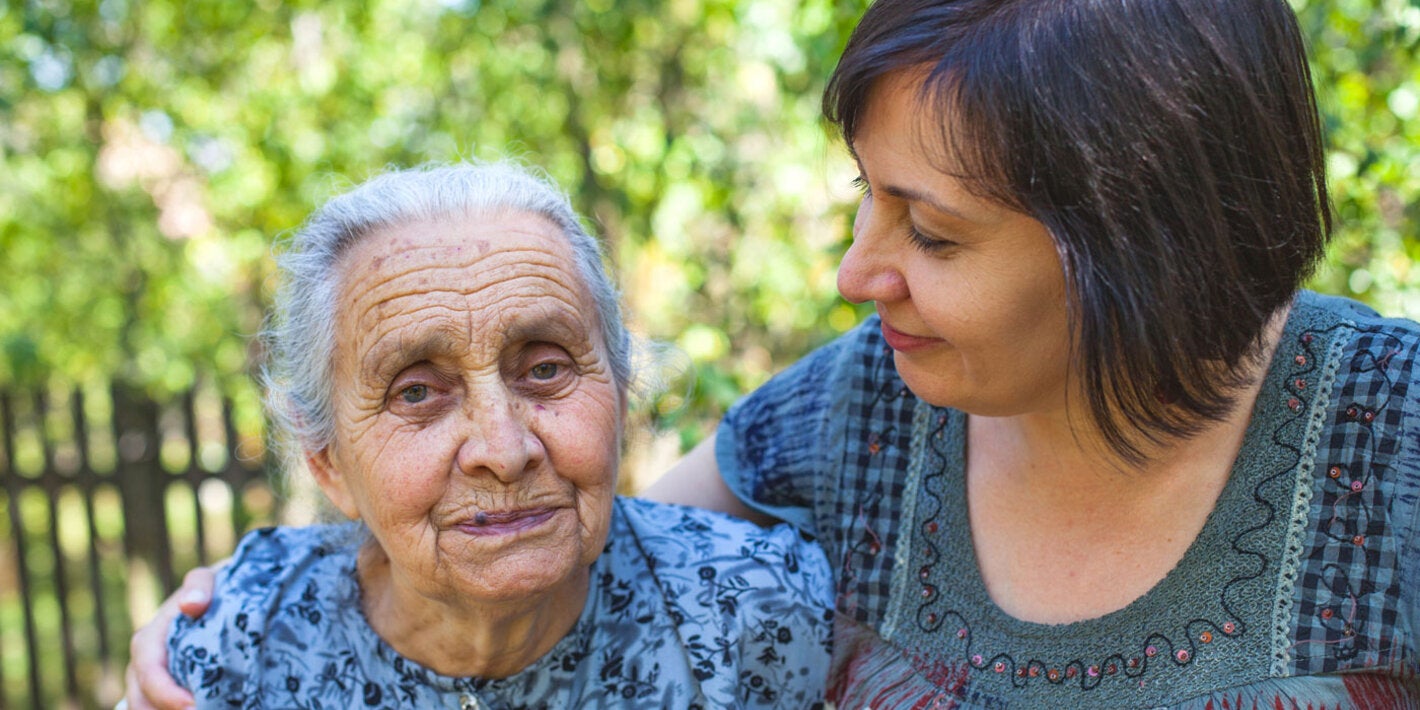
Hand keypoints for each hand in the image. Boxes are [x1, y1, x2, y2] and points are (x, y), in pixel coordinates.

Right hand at [123, 566, 216, 709]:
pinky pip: (159, 709)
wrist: (212, 601)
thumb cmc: (207, 592)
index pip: (149, 673)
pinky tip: (203, 708)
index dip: (167, 694)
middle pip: (142, 702)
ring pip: (147, 709)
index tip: (193, 706)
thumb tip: (191, 604)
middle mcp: (141, 667)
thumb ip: (199, 585)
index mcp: (147, 641)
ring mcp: (148, 684)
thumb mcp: (206, 581)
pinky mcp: (162, 694)